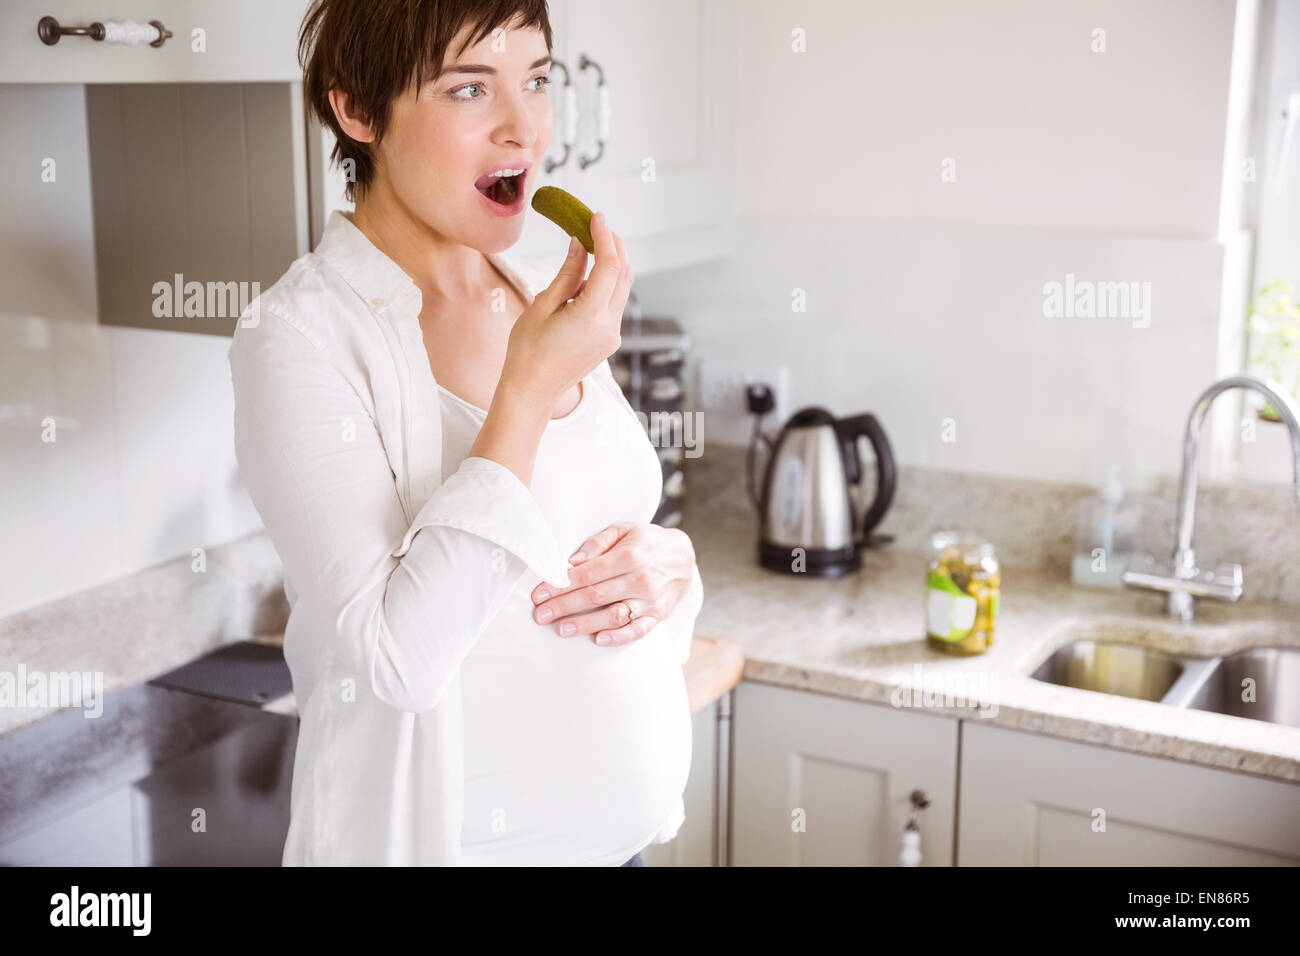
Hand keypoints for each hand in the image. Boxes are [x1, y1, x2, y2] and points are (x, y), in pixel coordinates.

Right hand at [499, 211, 632, 408]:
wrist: (532, 392)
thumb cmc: (527, 351)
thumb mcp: (542, 306)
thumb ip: (567, 274)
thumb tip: (579, 244)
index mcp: (591, 316)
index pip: (610, 265)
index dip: (605, 236)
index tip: (595, 216)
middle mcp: (609, 326)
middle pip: (624, 274)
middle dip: (613, 245)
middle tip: (594, 226)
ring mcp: (612, 335)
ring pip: (622, 289)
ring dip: (611, 264)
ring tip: (587, 248)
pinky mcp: (609, 341)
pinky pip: (613, 304)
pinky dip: (605, 285)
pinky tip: (584, 280)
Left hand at [530, 522, 695, 646]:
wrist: (683, 558)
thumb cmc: (646, 542)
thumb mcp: (624, 529)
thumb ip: (597, 542)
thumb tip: (572, 560)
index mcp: (629, 555)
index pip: (587, 573)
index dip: (560, 585)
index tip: (539, 594)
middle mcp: (640, 579)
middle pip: (595, 596)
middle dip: (564, 606)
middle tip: (540, 615)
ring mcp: (650, 600)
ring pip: (613, 615)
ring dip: (585, 624)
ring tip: (561, 630)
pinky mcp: (658, 616)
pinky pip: (638, 631)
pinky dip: (618, 637)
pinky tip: (598, 640)